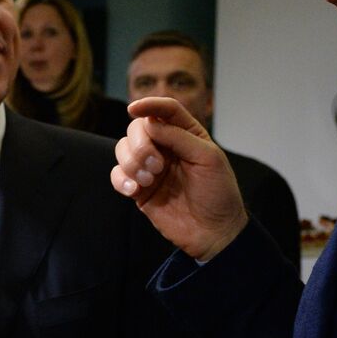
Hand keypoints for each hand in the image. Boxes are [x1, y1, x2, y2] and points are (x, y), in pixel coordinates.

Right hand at [110, 97, 247, 260]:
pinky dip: (121, 180)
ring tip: (149, 180)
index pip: (165, 110)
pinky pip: (118, 175)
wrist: (213, 232)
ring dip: (131, 162)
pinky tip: (134, 191)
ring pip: (123, 149)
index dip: (149, 105)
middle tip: (156, 166)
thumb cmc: (218, 193)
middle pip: (138, 128)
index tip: (134, 109)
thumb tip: (150, 121)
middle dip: (141, 144)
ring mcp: (150, 168)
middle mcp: (166, 147)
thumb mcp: (208, 159)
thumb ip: (179, 137)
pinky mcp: (139, 189)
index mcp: (186, 134)